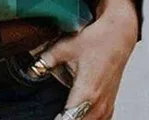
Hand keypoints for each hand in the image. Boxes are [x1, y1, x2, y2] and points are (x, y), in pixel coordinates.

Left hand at [38, 0, 138, 118]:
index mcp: (87, 92)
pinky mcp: (110, 104)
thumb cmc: (95, 41)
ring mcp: (107, 105)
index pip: (69, 119)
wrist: (118, 36)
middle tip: (52, 113)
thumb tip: (30, 70)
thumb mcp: (64, 48)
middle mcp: (99, 103)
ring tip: (60, 114)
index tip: (46, 116)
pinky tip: (76, 115)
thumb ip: (45, 60)